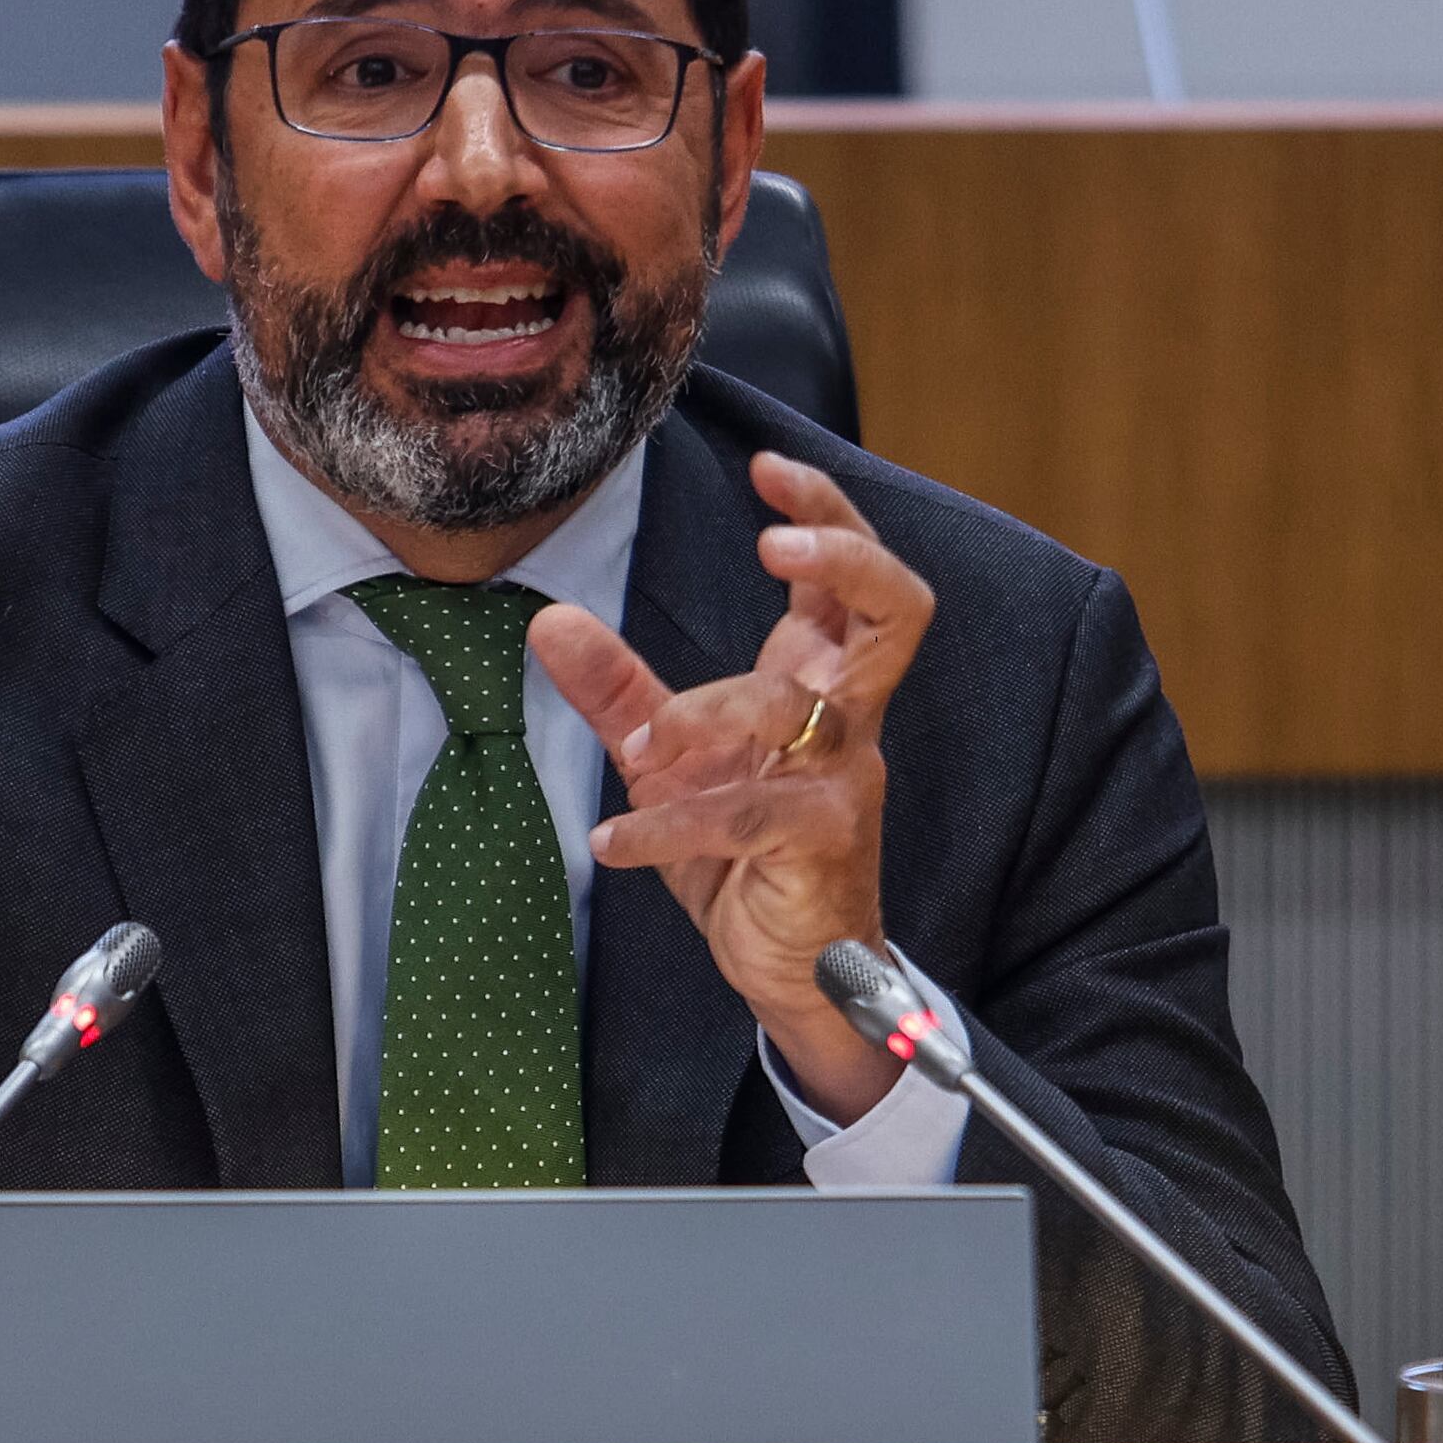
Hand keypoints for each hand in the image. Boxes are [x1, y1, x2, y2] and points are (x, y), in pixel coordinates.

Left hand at [528, 451, 937, 1119]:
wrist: (797, 971)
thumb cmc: (747, 859)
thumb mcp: (669, 763)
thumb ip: (618, 691)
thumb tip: (546, 620)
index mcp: (821, 682)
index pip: (849, 576)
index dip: (826, 514)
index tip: (769, 470)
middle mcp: (849, 719)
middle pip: (896, 610)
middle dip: (846, 558)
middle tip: (776, 543)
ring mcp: (844, 779)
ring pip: (798, 710)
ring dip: (708, 717)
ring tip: (641, 747)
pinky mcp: (826, 842)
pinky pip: (749, 815)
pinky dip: (673, 825)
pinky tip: (615, 840)